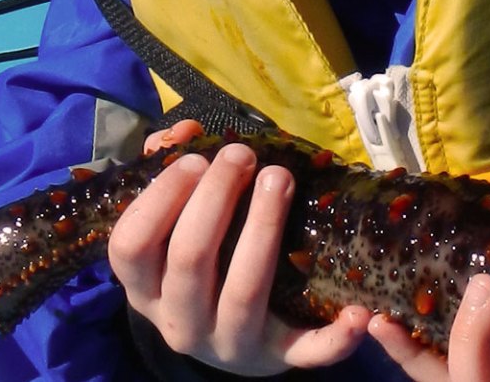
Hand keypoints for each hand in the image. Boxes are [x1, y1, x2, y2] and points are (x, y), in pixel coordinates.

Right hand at [108, 120, 371, 374]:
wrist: (234, 340)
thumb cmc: (204, 264)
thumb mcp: (175, 227)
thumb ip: (168, 173)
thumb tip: (182, 130)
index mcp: (145, 287)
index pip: (130, 246)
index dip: (161, 198)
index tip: (196, 158)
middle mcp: (180, 321)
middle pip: (190, 259)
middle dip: (216, 198)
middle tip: (243, 155)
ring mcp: (230, 344)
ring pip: (243, 291)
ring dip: (263, 229)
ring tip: (280, 178)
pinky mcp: (279, 357)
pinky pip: (306, 351)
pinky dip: (334, 337)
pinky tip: (359, 310)